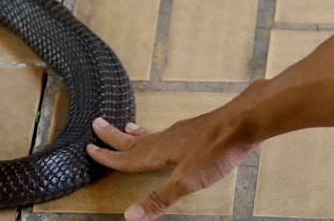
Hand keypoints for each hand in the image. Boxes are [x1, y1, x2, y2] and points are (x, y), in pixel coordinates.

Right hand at [87, 109, 259, 220]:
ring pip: (151, 133)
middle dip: (114, 136)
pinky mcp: (196, 130)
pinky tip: (166, 135)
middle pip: (134, 139)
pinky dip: (157, 133)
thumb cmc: (216, 150)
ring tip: (127, 127)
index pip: (127, 157)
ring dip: (135, 133)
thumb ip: (159, 199)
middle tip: (96, 124)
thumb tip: (129, 216)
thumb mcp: (187, 181)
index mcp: (159, 151)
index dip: (108, 156)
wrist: (244, 121)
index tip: (89, 148)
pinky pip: (167, 132)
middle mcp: (166, 138)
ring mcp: (182, 132)